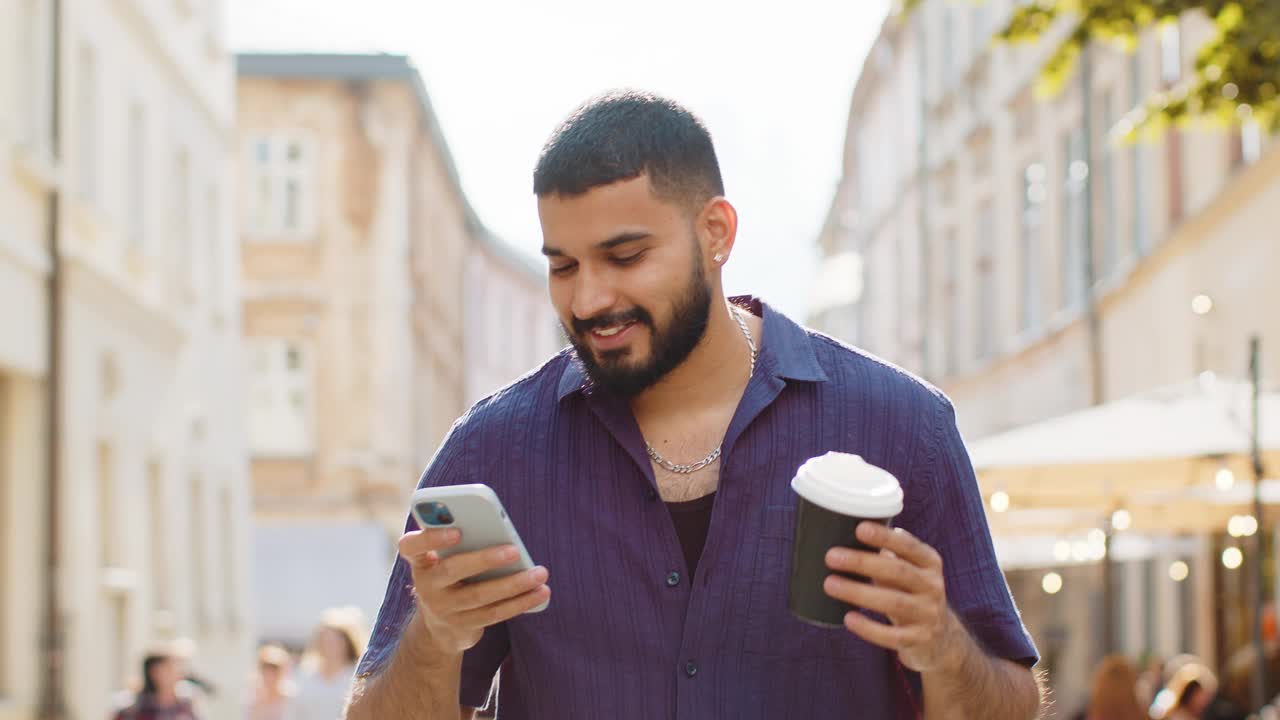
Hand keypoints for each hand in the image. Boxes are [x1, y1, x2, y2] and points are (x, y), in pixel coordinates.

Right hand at [397, 528, 550, 657]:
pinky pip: (494, 614)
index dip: (431, 538)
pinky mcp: (463, 626)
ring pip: (480, 595)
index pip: (412, 546)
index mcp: (421, 561)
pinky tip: (540, 592)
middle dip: (485, 559)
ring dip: (513, 584)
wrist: (441, 625)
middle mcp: (426, 585)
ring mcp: (443, 609)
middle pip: (452, 570)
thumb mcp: (448, 559)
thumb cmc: (453, 575)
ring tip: (540, 572)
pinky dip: (520, 602)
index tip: (457, 531)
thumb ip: (464, 543)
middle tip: (514, 550)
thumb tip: (501, 531)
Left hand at [822, 522, 963, 672]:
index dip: (885, 537)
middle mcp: (933, 586)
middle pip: (898, 571)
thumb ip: (887, 556)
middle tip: (831, 556)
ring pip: (894, 602)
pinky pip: (892, 636)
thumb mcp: (909, 571)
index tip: (859, 528)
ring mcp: (928, 614)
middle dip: (862, 562)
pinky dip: (869, 628)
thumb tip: (843, 535)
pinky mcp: (919, 639)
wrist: (941, 638)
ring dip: (858, 592)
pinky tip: (848, 618)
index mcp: (930, 563)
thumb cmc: (911, 593)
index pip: (909, 546)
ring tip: (829, 584)